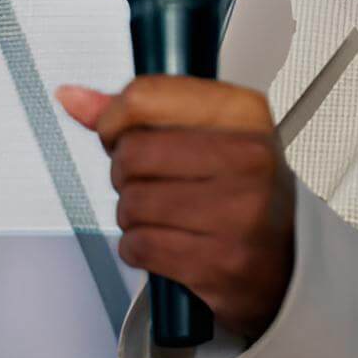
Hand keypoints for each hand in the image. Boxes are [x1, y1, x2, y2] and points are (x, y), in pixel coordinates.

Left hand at [58, 76, 294, 338]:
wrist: (285, 260)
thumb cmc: (239, 190)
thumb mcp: (205, 135)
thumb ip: (137, 114)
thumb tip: (72, 96)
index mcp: (244, 112)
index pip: (144, 97)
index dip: (114, 120)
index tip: (119, 134)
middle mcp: (249, 157)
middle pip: (132, 152)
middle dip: (123, 171)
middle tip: (147, 180)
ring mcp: (239, 211)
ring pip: (131, 201)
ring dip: (131, 213)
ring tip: (162, 213)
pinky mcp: (221, 260)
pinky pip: (139, 246)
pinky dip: (138, 247)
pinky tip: (165, 241)